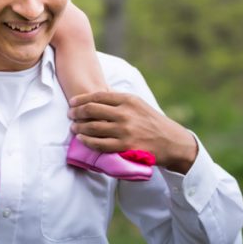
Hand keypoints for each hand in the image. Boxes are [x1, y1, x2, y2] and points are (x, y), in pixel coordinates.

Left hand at [68, 91, 198, 173]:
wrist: (172, 142)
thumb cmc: (152, 122)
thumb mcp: (139, 104)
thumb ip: (120, 101)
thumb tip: (97, 98)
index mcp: (128, 100)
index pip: (98, 96)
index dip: (81, 99)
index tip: (73, 102)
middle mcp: (125, 113)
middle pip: (92, 109)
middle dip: (77, 112)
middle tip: (70, 114)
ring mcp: (124, 131)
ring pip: (93, 127)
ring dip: (79, 126)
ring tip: (73, 127)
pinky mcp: (125, 147)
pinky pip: (100, 144)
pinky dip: (87, 140)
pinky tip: (81, 138)